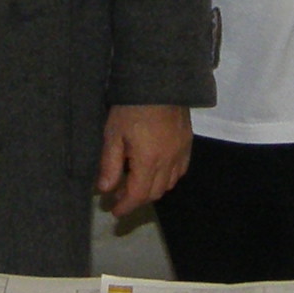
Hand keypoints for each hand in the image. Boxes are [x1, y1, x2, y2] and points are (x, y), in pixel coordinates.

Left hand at [96, 104, 192, 219]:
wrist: (159, 81)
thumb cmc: (131, 106)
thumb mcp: (113, 134)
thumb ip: (110, 165)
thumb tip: (105, 189)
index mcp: (149, 161)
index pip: (138, 195)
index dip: (126, 206)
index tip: (114, 211)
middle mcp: (169, 161)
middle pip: (154, 193)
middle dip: (137, 199)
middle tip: (120, 195)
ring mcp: (181, 151)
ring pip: (169, 183)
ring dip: (152, 188)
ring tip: (136, 181)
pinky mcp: (188, 142)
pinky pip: (181, 170)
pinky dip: (168, 177)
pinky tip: (157, 169)